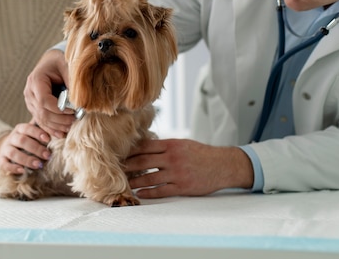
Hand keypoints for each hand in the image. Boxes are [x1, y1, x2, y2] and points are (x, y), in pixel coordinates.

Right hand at [0, 121, 51, 173]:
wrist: (7, 147)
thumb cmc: (26, 139)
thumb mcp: (32, 133)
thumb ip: (43, 129)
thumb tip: (60, 129)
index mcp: (20, 129)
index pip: (27, 128)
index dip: (37, 133)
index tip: (48, 139)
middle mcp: (12, 138)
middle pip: (22, 141)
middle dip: (36, 148)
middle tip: (47, 155)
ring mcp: (5, 149)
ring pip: (13, 153)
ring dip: (27, 159)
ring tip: (38, 165)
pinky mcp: (1, 160)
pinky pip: (4, 164)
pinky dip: (13, 168)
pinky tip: (22, 171)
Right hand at [24, 49, 74, 137]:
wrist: (50, 63)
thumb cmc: (59, 63)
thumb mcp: (66, 66)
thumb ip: (72, 81)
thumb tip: (79, 101)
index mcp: (35, 81)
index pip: (44, 100)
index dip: (58, 109)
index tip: (73, 111)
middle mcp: (29, 93)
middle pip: (42, 112)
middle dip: (59, 120)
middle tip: (75, 120)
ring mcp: (30, 102)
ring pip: (41, 119)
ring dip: (56, 126)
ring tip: (71, 126)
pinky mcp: (34, 108)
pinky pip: (41, 121)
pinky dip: (52, 129)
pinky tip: (62, 133)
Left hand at [124, 139, 253, 197]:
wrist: (222, 165)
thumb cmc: (201, 154)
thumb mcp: (183, 143)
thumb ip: (165, 146)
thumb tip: (145, 147)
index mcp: (171, 144)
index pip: (144, 146)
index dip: (130, 151)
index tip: (120, 155)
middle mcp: (172, 157)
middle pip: (143, 161)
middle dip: (128, 166)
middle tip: (116, 170)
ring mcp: (177, 173)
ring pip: (149, 178)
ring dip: (135, 182)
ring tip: (124, 184)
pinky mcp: (182, 186)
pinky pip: (161, 190)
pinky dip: (149, 193)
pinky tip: (140, 194)